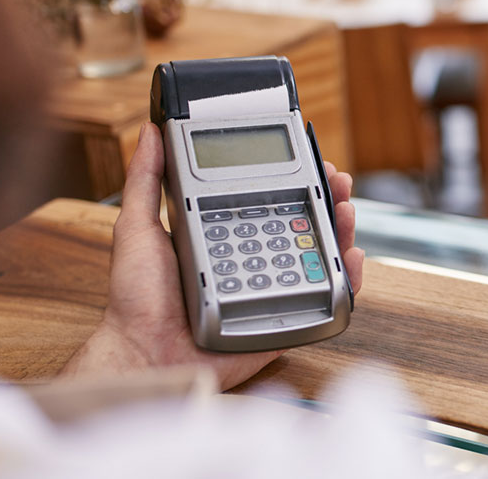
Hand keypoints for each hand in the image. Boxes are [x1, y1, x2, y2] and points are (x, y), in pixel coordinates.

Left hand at [61, 123, 364, 389]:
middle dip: (327, 199)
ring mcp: (270, 288)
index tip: (311, 160)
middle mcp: (251, 258)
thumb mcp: (137, 228)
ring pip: (318, 255)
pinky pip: (322, 301)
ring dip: (340, 230)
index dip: (295, 179)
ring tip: (346, 211)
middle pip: (302, 223)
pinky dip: (346, 281)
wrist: (145, 354)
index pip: (269, 199)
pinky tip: (350, 259)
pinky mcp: (283, 320)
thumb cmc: (137, 300)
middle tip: (337, 182)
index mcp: (223, 234)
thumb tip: (149, 133)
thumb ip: (145, 180)